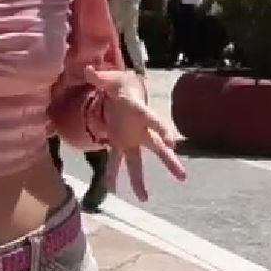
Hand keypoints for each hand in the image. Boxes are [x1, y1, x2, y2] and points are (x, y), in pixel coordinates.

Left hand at [82, 66, 185, 199]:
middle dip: (168, 161)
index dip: (162, 129)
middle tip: (182, 176)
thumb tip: (88, 71)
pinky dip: (113, 175)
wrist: (123, 91)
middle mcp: (140, 129)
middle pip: (157, 147)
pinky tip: (111, 191)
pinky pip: (117, 161)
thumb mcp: (112, 79)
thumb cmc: (121, 84)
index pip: (153, 120)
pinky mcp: (120, 144)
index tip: (172, 142)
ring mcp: (131, 139)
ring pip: (138, 161)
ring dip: (139, 179)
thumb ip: (101, 78)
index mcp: (140, 111)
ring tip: (144, 198)